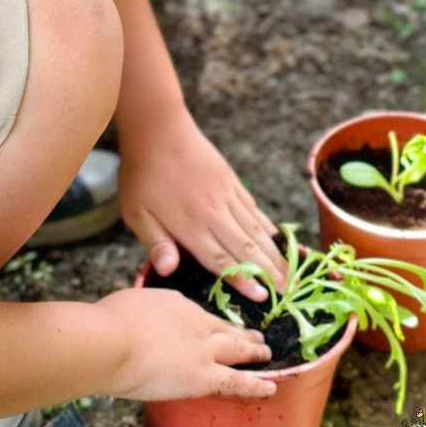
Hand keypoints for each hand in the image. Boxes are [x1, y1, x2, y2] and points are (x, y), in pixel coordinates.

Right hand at [99, 288, 275, 400]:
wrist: (113, 340)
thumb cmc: (110, 322)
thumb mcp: (130, 304)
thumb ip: (140, 312)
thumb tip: (135, 319)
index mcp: (176, 304)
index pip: (199, 314)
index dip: (209, 322)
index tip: (214, 325)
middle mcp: (196, 322)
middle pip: (225, 328)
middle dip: (242, 333)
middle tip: (257, 335)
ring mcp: (203, 349)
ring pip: (237, 350)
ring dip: (254, 351)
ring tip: (266, 353)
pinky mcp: (203, 376)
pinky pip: (237, 381)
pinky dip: (256, 383)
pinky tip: (271, 385)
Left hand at [118, 107, 285, 300]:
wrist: (158, 126)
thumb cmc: (141, 172)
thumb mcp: (136, 212)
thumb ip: (155, 242)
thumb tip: (169, 270)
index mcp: (190, 224)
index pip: (220, 259)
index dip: (242, 280)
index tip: (263, 299)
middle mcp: (213, 212)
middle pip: (246, 247)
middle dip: (268, 272)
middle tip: (288, 292)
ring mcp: (225, 194)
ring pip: (254, 228)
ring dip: (272, 252)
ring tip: (289, 271)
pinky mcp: (229, 179)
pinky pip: (251, 206)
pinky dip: (264, 223)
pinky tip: (273, 234)